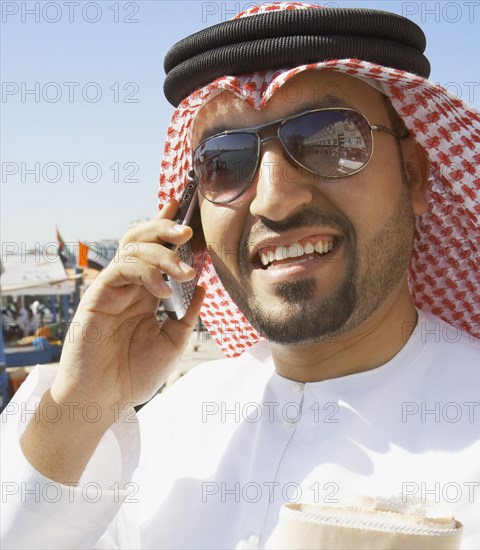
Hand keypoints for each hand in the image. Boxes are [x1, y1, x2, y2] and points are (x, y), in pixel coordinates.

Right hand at [50, 199, 204, 410]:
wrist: (104, 399)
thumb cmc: (135, 372)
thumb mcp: (173, 340)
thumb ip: (187, 313)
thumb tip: (205, 287)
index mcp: (147, 292)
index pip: (157, 251)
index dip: (167, 229)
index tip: (184, 208)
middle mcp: (130, 285)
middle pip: (143, 240)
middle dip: (165, 228)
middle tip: (188, 230)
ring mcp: (113, 288)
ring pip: (133, 249)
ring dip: (162, 253)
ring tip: (184, 270)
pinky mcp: (98, 295)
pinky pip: (122, 269)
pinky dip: (145, 272)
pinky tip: (162, 289)